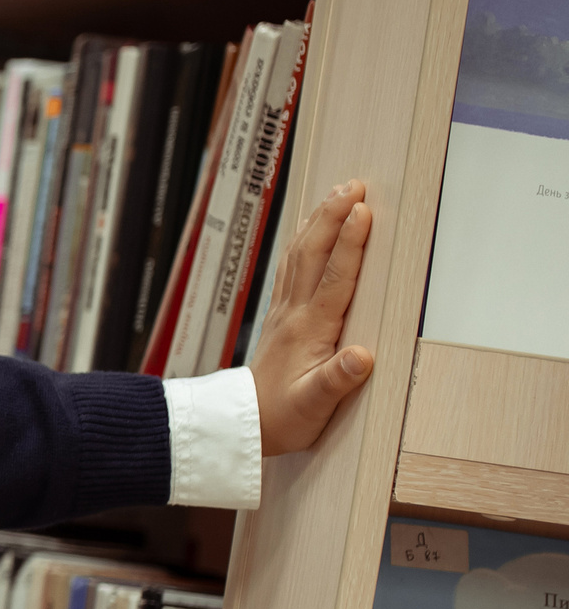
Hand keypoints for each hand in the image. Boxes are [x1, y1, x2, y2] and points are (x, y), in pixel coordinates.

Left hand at [250, 179, 374, 455]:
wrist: (244, 424)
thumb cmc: (283, 418)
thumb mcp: (314, 406)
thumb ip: (337, 380)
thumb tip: (361, 355)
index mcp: (310, 329)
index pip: (334, 277)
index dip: (350, 242)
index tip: (363, 210)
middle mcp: (295, 313)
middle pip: (314, 254)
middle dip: (333, 216)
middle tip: (354, 184)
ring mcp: (285, 312)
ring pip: (301, 255)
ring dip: (318, 222)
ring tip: (336, 192)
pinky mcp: (281, 317)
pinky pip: (292, 268)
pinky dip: (304, 242)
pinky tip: (310, 229)